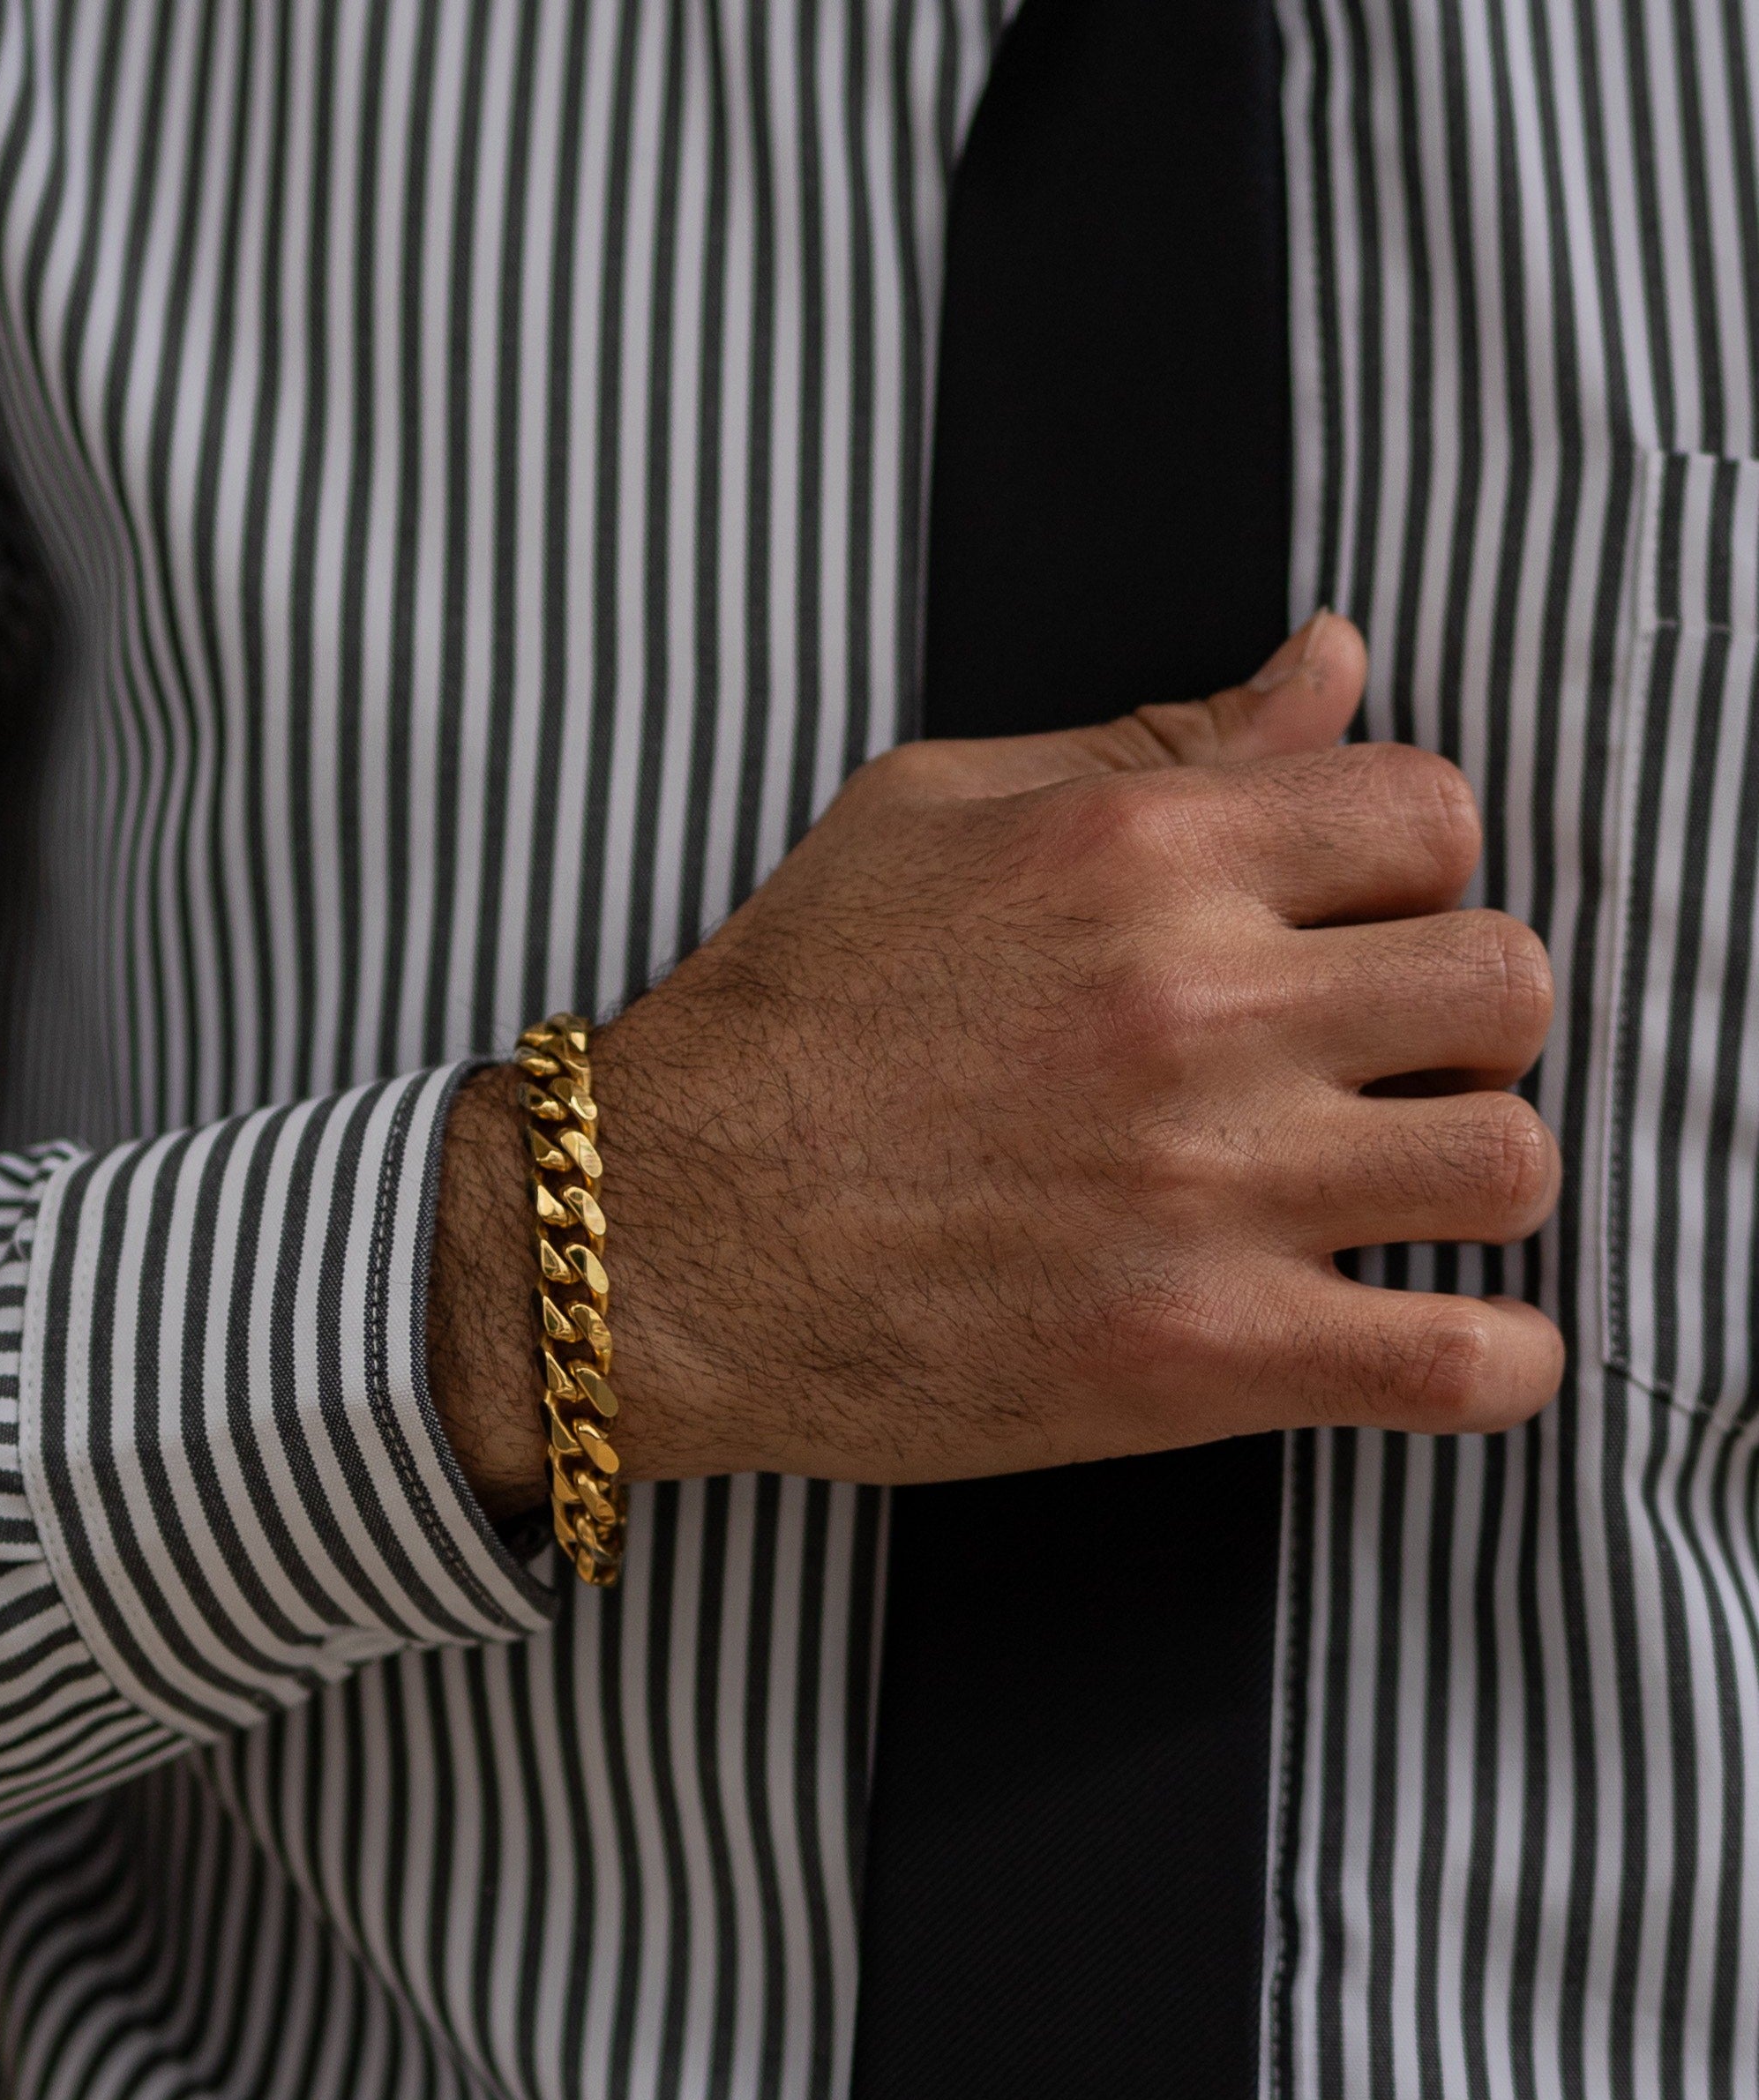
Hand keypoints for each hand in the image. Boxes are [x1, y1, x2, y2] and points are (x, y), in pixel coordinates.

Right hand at [429, 613, 1563, 1511]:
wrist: (654, 1237)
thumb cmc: (780, 1024)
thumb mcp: (928, 815)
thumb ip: (1154, 742)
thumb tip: (1333, 665)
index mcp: (1138, 852)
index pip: (1432, 812)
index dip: (1409, 876)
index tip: (1346, 936)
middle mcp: (1193, 1005)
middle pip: (1505, 981)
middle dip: (1460, 1023)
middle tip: (1372, 1067)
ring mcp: (1205, 1189)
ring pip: (1512, 1163)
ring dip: (1472, 1179)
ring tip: (1384, 1196)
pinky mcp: (1196, 1357)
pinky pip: (1466, 1367)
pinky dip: (1491, 1362)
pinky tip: (1437, 1338)